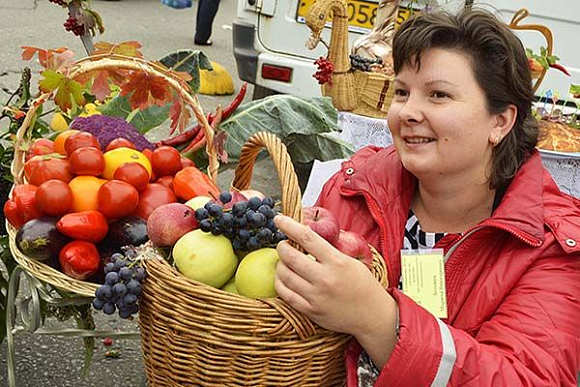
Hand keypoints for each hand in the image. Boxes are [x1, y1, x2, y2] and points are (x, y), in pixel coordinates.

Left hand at [274, 215, 394, 337]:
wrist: (373, 315)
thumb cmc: (363, 284)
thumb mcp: (350, 261)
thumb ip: (328, 250)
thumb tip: (304, 234)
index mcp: (337, 262)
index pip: (307, 238)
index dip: (289, 226)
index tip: (279, 219)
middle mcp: (325, 279)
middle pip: (291, 257)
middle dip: (282, 247)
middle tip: (283, 245)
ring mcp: (316, 297)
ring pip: (285, 276)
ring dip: (280, 265)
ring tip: (284, 262)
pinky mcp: (311, 311)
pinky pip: (286, 295)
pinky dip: (280, 283)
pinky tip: (283, 278)